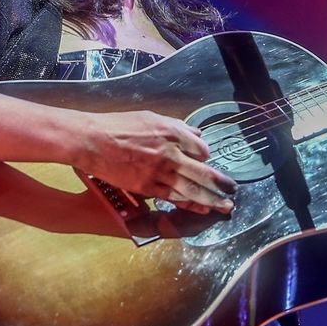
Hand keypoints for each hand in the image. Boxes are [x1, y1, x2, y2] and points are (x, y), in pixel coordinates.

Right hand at [76, 110, 236, 214]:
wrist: (92, 140)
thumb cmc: (118, 126)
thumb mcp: (151, 117)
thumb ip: (176, 126)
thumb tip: (195, 134)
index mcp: (172, 133)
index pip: (201, 148)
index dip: (205, 155)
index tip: (206, 160)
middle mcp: (169, 154)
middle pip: (203, 173)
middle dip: (221, 183)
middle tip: (234, 189)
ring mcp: (158, 172)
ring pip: (191, 189)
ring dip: (211, 199)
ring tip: (225, 205)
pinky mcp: (146, 186)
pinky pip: (173, 197)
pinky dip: (189, 204)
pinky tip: (201, 208)